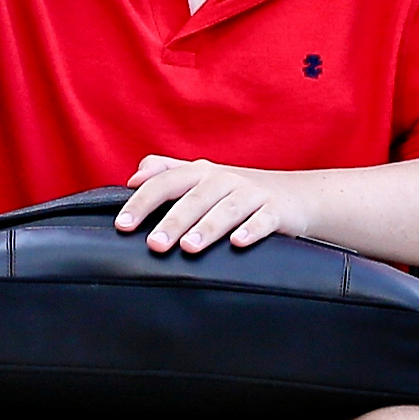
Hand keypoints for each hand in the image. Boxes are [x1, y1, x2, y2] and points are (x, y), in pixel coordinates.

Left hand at [118, 153, 292, 254]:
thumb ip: (167, 171)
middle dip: (173, 221)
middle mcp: (224, 179)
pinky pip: (263, 220)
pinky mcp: (276, 210)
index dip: (142, 202)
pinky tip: (237, 243)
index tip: (122, 225)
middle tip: (154, 244)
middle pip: (194, 198)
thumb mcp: (202, 177)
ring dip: (207, 227)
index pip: (164, 182)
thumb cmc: (237, 191)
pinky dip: (251, 230)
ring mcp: (251, 193)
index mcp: (200, 172)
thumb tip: (134, 177)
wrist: (295, 195)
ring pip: (226, 209)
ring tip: (189, 247)